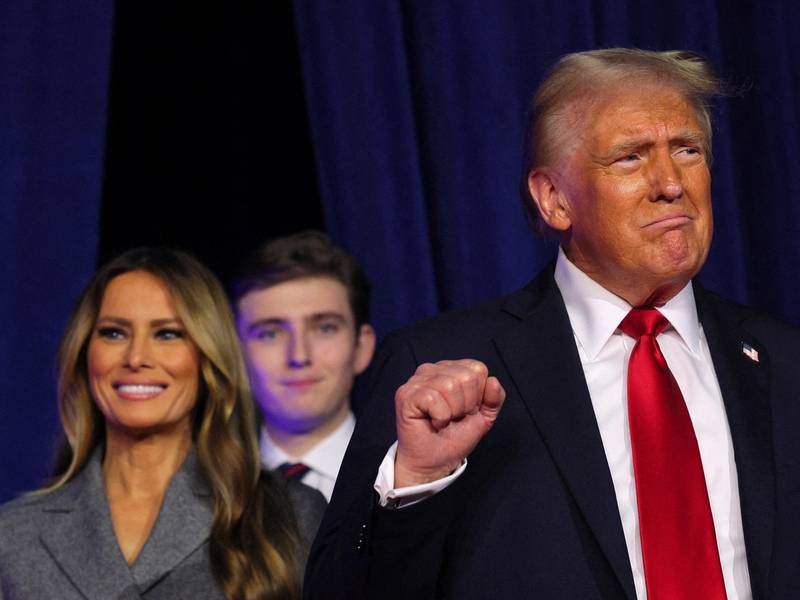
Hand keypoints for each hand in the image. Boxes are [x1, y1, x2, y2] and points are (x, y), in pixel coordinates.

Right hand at [394, 359, 505, 486]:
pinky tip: (433, 422)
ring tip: (443, 420)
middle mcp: (432, 370)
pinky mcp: (405, 394)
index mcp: (451, 370)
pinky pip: (433, 399)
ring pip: (449, 386)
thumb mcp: (483, 417)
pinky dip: (440, 417)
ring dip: (452, 412)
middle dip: (466, 404)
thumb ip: (494, 398)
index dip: (478, 395)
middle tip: (454, 417)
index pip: (477, 369)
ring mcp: (416, 381)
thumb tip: (493, 381)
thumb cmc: (454, 438)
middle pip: (466, 377)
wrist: (434, 462)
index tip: (466, 411)